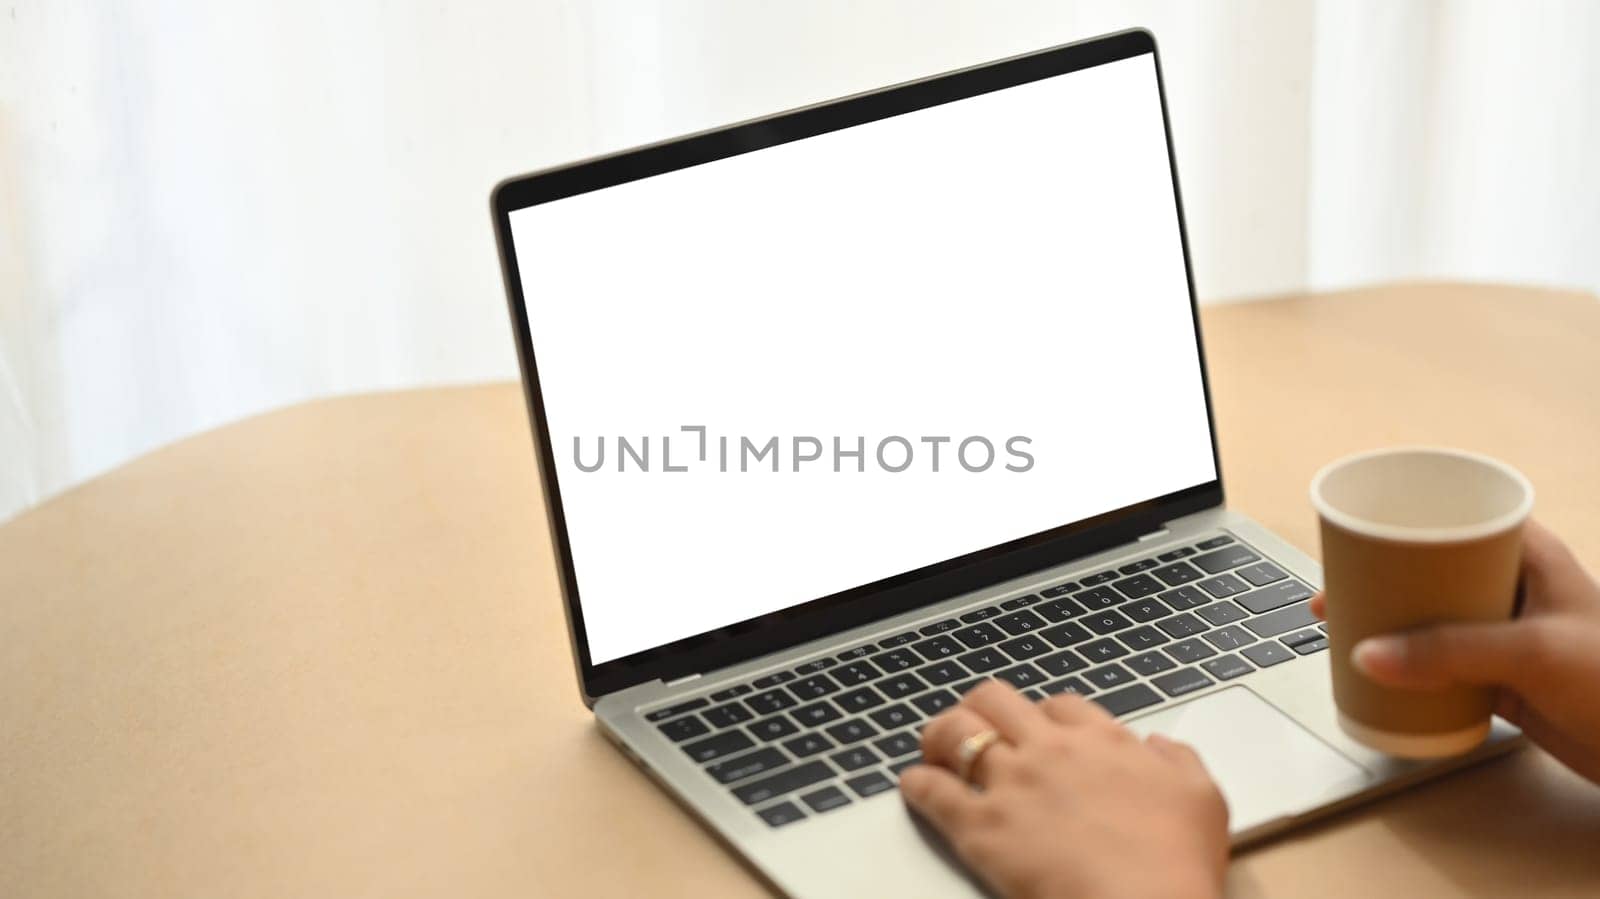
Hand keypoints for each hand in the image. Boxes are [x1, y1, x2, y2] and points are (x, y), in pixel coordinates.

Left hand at [900, 680, 1227, 898]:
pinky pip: (933, 791)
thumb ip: (1180, 760)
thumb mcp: (1202, 798)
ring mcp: (1012, 785)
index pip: (1060, 704)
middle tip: (974, 726)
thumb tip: (1158, 744)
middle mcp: (1050, 751)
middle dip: (980, 708)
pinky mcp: (981, 827)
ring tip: (934, 748)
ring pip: (956, 733)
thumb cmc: (1176, 862)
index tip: (1036, 729)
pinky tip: (915, 786)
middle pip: (996, 699)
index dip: (1043, 714)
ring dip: (940, 735)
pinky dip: (917, 784)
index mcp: (1102, 741)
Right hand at [1311, 519, 1599, 782]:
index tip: (1353, 530)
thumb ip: (1449, 653)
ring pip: (1431, 621)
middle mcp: (1513, 587)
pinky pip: (1440, 666)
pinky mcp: (1502, 679)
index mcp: (1529, 555)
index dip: (1404, 520)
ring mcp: (1506, 634)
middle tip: (1332, 593)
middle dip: (1379, 581)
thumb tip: (1367, 655)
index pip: (1456, 518)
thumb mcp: (1531, 653)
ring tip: (1343, 634)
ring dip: (1389, 628)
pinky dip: (1408, 670)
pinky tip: (1379, 676)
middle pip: (1431, 572)